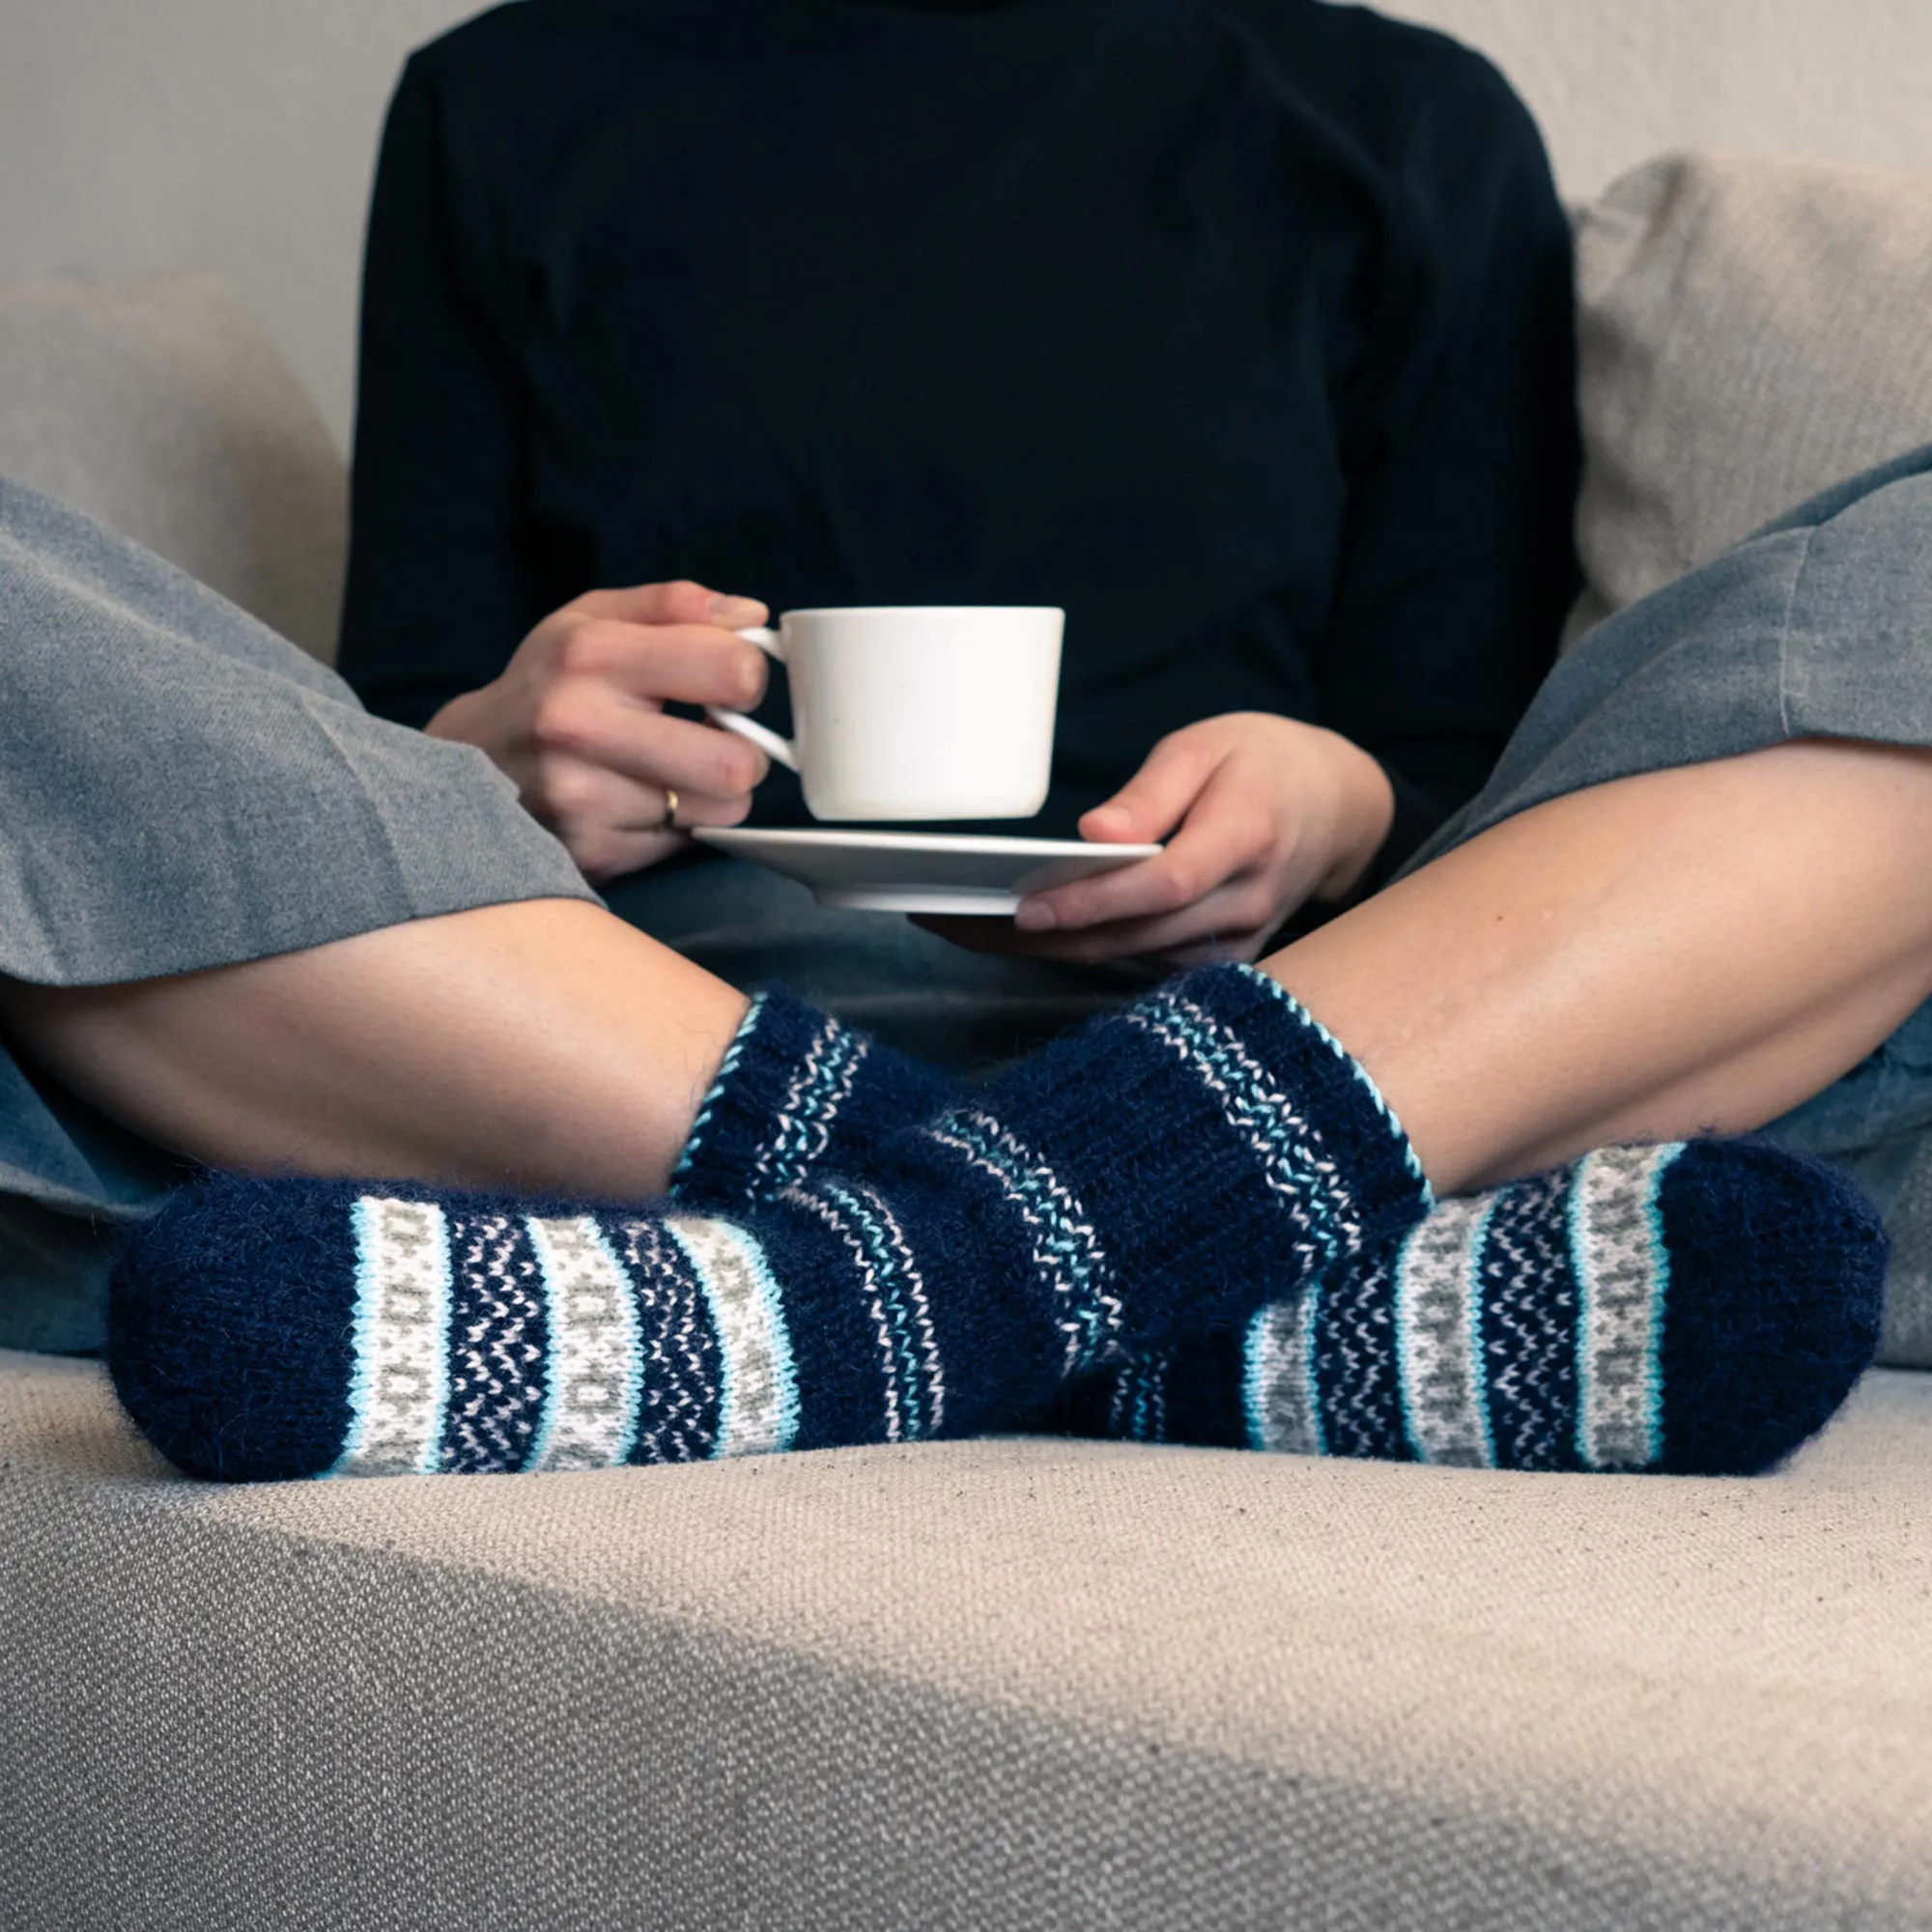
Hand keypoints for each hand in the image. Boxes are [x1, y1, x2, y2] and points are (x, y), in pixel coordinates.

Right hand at [428, 580, 771, 881]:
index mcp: (591, 653)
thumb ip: (675, 605)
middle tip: (717, 738)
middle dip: (746, 751)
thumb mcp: (591, 619)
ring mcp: (581, 798)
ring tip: (680, 770)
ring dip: (718, 792)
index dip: (747, 678)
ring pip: (721, 811)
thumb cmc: (547, 683)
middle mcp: (579, 726)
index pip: (732, 670)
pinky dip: (679, 823)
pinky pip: (684, 843)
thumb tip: (752, 617)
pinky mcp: (589, 850)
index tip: (726, 685)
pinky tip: (643, 800)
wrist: (466, 761)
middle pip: (736, 763)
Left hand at [921, 713, 1394, 967]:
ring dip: (1042, 950)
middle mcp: (1243, 904)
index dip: (1091, 902)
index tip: (1023, 906)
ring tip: (959, 923)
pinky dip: (1078, 950)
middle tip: (948, 918)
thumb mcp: (1206, 747)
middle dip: (1035, 937)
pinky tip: (1016, 935)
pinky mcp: (1219, 963)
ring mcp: (1235, 943)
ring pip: (1125, 957)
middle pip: (1130, 935)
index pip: (1161, 884)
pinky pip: (1138, 963)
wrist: (1334, 810)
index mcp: (1246, 837)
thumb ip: (1151, 792)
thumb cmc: (1260, 765)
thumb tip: (1093, 835)